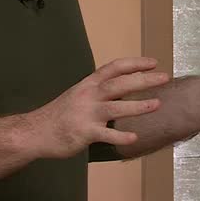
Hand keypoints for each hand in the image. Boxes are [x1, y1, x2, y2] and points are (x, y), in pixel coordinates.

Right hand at [27, 57, 169, 158]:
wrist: (34, 132)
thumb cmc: (61, 114)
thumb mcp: (79, 95)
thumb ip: (101, 91)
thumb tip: (128, 87)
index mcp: (88, 84)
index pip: (114, 68)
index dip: (134, 64)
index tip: (154, 63)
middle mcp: (88, 95)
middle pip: (119, 84)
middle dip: (143, 80)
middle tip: (165, 77)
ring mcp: (86, 114)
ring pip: (115, 107)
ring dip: (137, 106)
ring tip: (157, 104)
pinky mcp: (84, 132)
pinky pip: (105, 135)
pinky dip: (120, 136)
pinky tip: (134, 137)